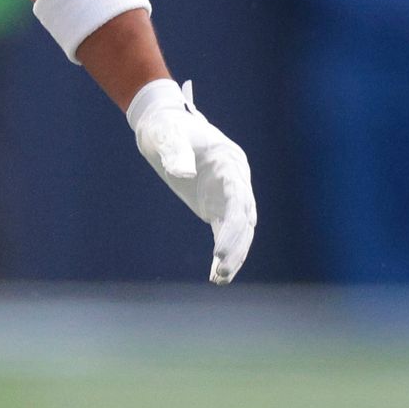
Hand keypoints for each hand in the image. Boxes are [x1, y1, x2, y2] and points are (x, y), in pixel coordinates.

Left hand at [126, 77, 256, 283]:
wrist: (163, 127)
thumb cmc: (166, 128)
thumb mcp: (167, 135)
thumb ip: (176, 152)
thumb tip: (183, 173)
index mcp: (230, 162)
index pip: (239, 200)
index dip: (233, 227)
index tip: (220, 251)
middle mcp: (236, 180)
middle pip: (245, 219)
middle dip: (236, 246)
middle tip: (221, 272)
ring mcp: (228, 195)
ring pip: (240, 230)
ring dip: (234, 254)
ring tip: (219, 280)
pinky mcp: (217, 207)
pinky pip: (225, 233)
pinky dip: (224, 253)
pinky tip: (216, 276)